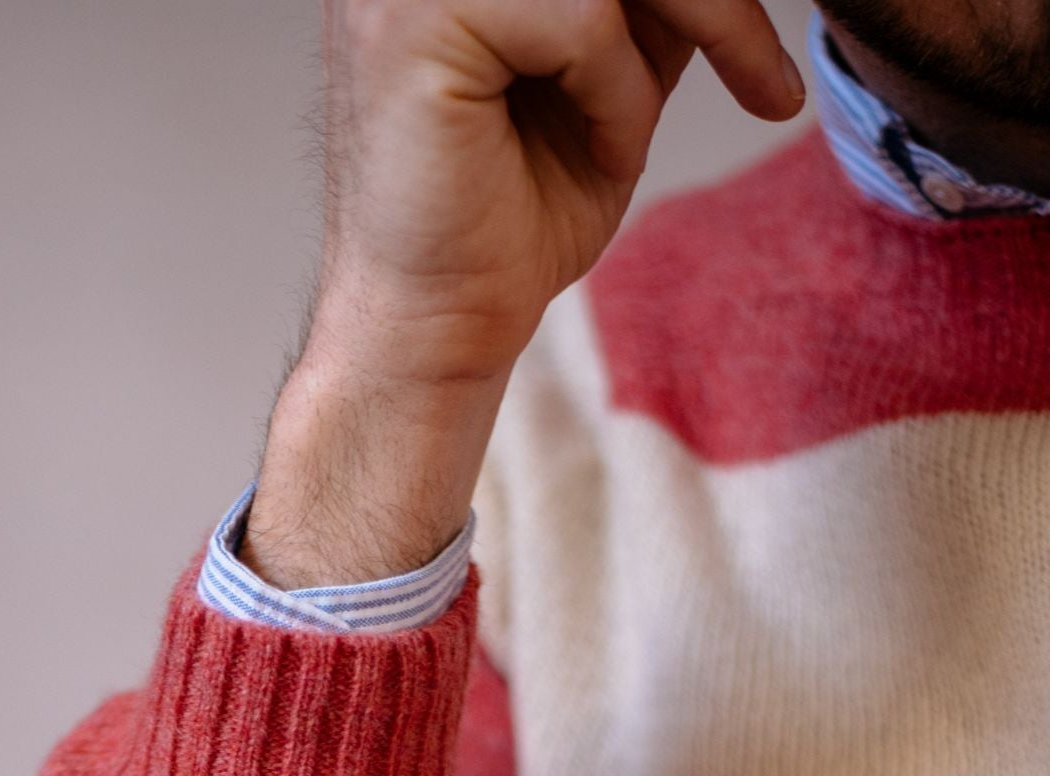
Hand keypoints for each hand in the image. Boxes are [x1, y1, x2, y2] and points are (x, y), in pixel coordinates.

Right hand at [242, 0, 802, 585]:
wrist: (435, 331)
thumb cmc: (504, 225)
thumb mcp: (609, 81)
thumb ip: (649, 3)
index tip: (767, 64)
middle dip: (714, 4)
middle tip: (769, 84)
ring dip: (664, 51)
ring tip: (629, 145)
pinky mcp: (418, 23)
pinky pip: (585, 19)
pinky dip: (620, 98)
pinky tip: (602, 157)